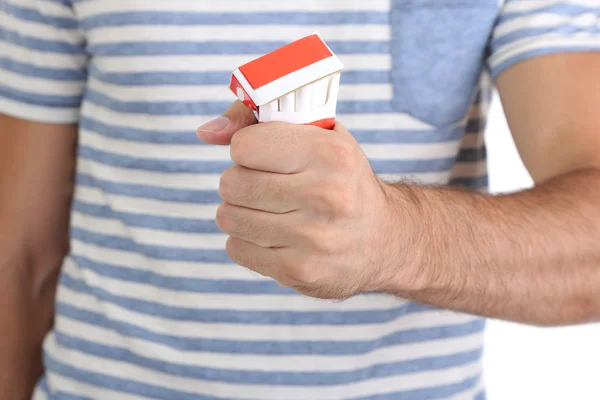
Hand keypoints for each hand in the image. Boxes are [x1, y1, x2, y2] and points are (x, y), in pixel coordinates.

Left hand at [197, 102, 407, 298]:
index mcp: (330, 154)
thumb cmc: (343, 179)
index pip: (244, 146)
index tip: (265, 155)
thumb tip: (205, 132)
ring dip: (241, 211)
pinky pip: (236, 248)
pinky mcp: (298, 271)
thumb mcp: (319, 136)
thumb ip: (258, 120)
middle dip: (241, 180)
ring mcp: (311, 239)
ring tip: (269, 209)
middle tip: (265, 184)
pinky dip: (248, 240)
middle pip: (231, 182)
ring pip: (228, 216)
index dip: (248, 148)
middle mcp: (325, 196)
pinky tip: (275, 236)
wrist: (385, 240)